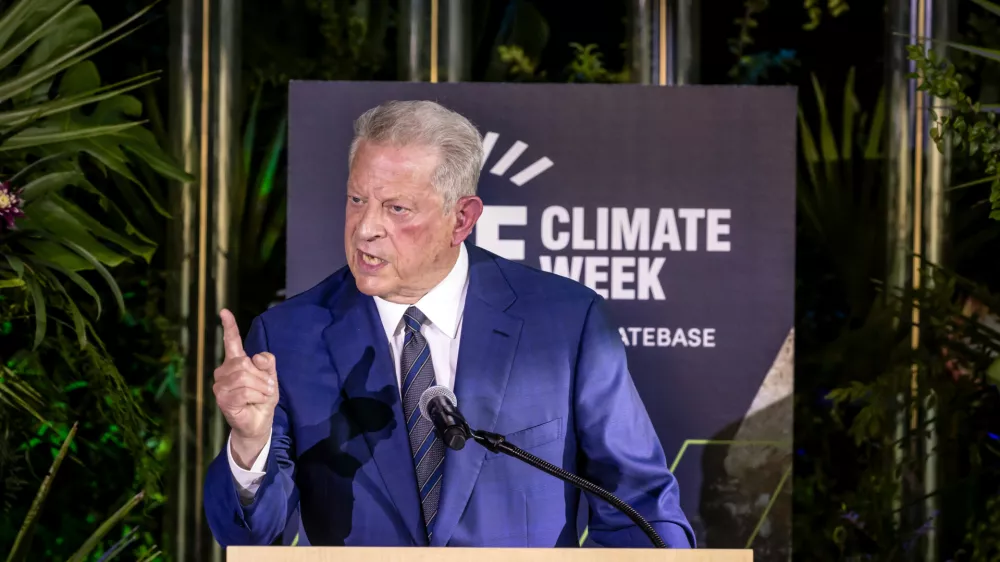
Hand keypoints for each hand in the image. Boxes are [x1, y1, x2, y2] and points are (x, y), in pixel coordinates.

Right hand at [213, 308, 277, 467]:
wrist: (259, 422)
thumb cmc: (262, 399)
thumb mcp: (271, 377)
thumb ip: (267, 363)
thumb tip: (257, 357)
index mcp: (237, 362)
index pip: (231, 341)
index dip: (229, 327)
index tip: (224, 312)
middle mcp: (224, 371)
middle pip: (244, 363)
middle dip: (262, 376)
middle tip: (268, 388)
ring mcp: (221, 386)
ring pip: (244, 377)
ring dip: (260, 387)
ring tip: (263, 395)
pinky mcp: (222, 399)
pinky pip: (243, 391)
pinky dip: (256, 396)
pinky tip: (257, 402)